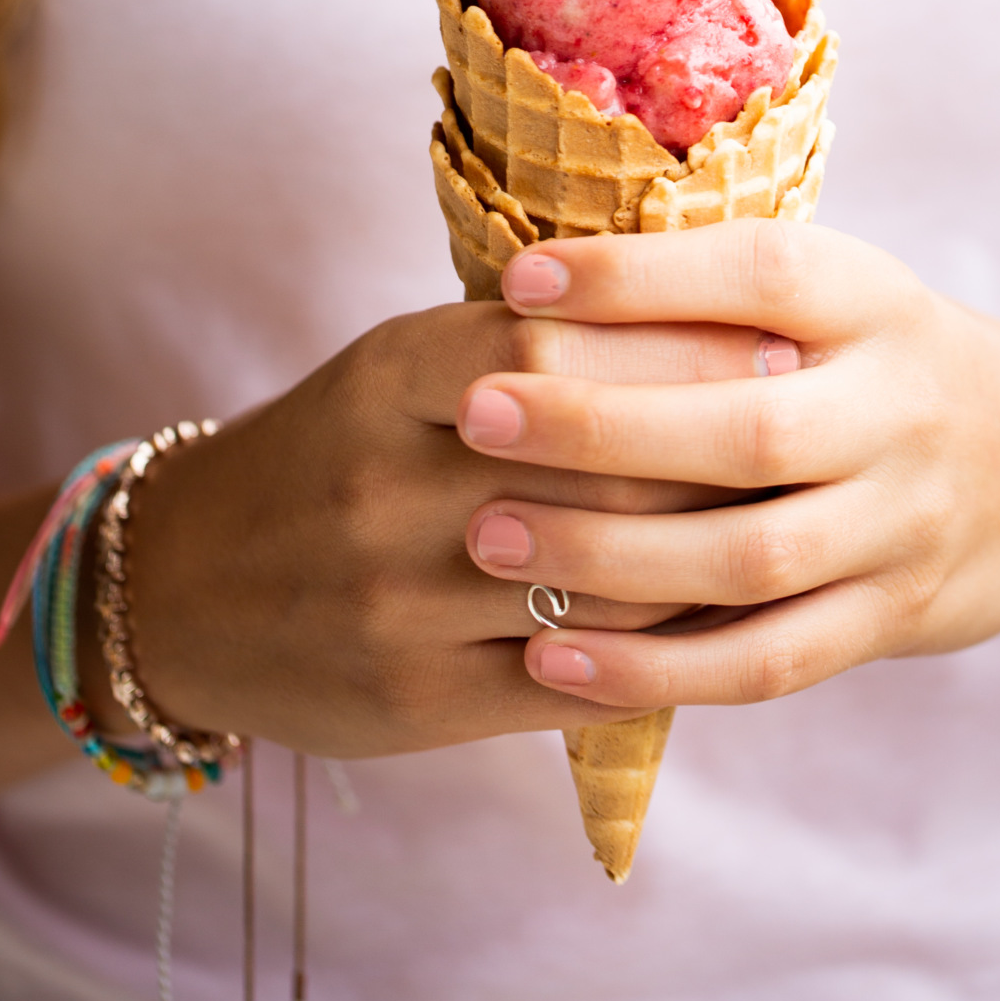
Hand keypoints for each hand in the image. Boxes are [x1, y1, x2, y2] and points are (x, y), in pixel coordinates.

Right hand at [96, 300, 770, 756]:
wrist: (184, 588)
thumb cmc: (326, 451)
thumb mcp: (389, 368)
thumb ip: (511, 343)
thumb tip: (688, 300)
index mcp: (384, 378)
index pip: (547, 345)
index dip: (669, 341)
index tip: (770, 334)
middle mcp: (384, 485)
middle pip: (593, 463)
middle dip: (717, 445)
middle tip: (816, 426)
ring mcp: (396, 603)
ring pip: (598, 577)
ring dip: (707, 553)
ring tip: (792, 520)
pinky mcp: (417, 700)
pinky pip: (575, 673)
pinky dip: (659, 648)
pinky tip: (720, 617)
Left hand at [455, 223, 999, 707]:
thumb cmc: (885, 359)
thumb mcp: (838, 291)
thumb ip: (719, 290)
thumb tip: (529, 279)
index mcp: (873, 302)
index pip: (758, 276)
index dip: (639, 278)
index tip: (519, 283)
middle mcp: (899, 410)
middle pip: (750, 426)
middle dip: (602, 424)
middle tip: (478, 415)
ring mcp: (901, 525)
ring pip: (752, 557)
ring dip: (609, 555)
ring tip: (487, 539)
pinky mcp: (891, 620)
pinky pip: (767, 661)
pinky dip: (655, 671)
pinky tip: (551, 658)